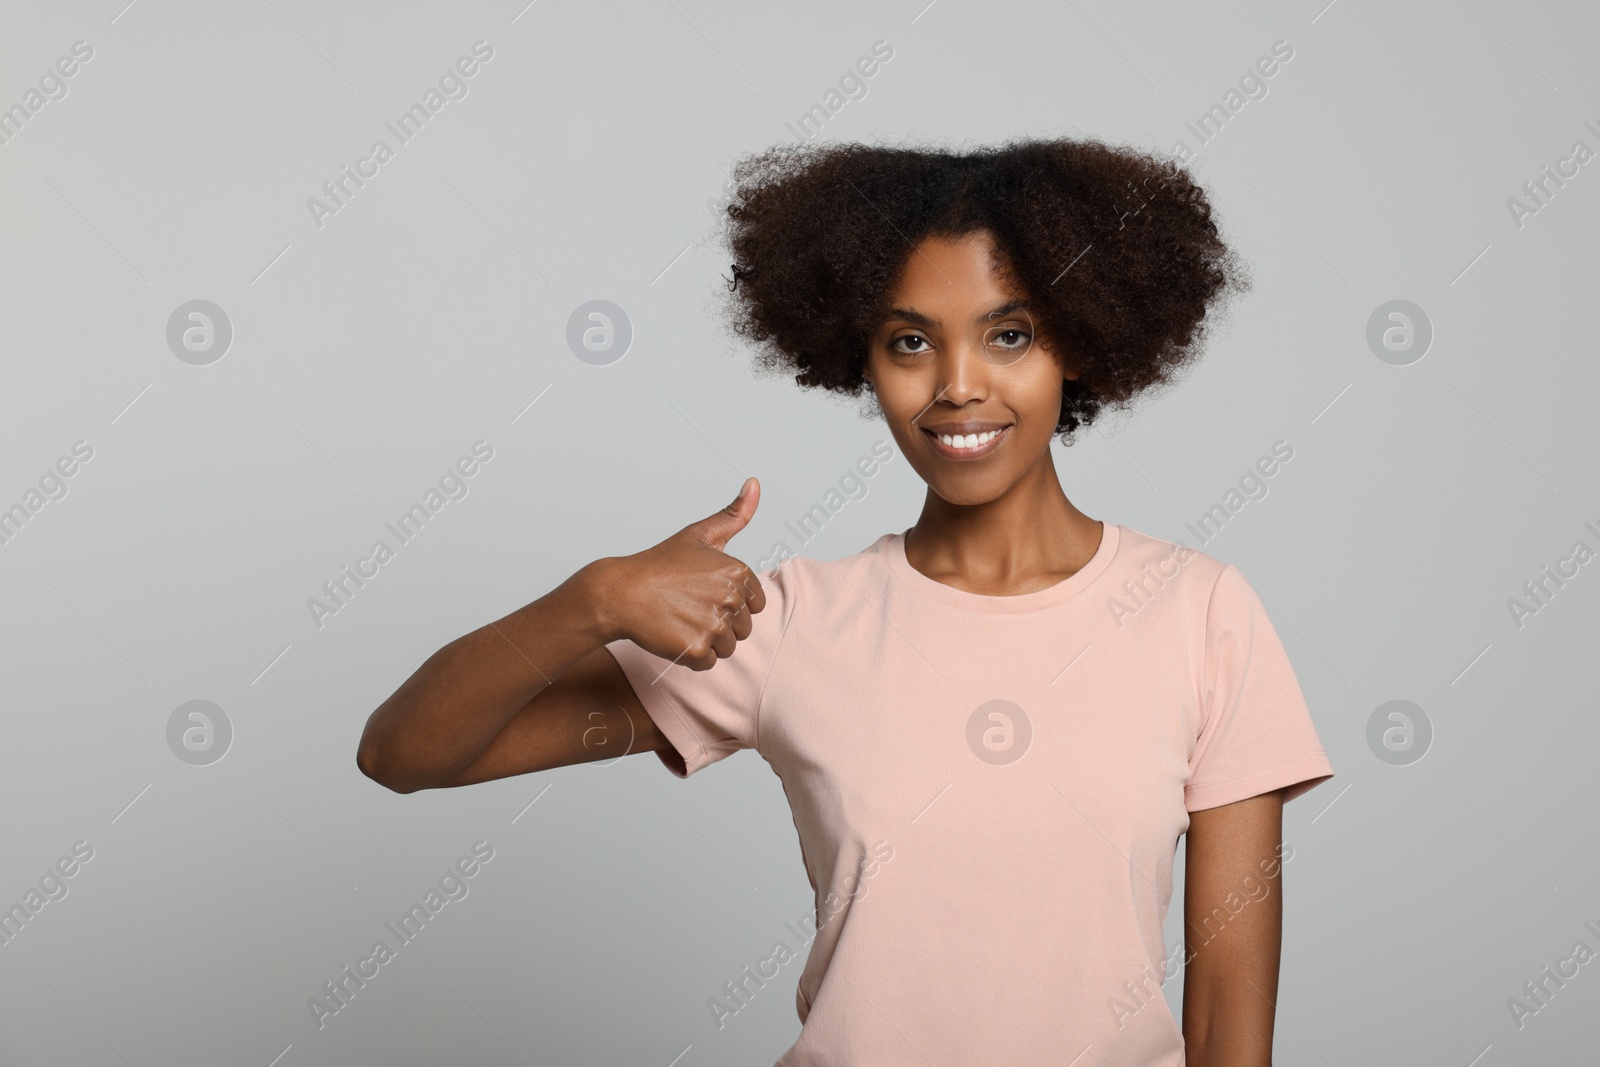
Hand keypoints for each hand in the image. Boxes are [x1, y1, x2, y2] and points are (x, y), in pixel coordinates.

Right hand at [595, 478, 765, 669]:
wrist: (619, 592)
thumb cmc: (659, 565)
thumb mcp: (698, 535)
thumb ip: (734, 514)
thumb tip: (756, 483)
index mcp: (737, 571)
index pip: (754, 604)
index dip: (729, 602)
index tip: (704, 593)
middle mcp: (730, 597)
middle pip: (742, 628)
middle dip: (718, 623)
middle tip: (687, 607)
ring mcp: (713, 625)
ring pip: (727, 647)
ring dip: (706, 641)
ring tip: (680, 620)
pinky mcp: (696, 649)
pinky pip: (708, 662)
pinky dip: (691, 656)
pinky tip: (672, 635)